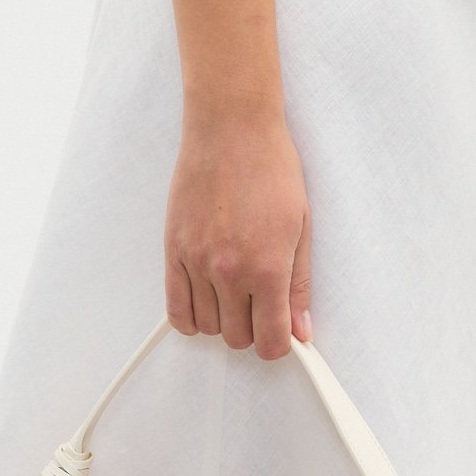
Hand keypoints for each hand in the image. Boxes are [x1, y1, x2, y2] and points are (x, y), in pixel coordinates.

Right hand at [164, 107, 313, 358]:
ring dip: (223, 321)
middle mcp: (229, 271)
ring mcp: (197, 262)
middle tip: (262, 307)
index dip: (278, 345)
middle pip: (237, 337)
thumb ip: (299, 285)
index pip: (270, 340)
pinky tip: (206, 303)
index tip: (281, 336)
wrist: (231, 129)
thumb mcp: (301, 227)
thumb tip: (300, 329)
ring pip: (206, 327)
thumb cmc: (271, 168)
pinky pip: (176, 308)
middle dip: (253, 330)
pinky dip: (191, 317)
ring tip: (236, 295)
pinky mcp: (174, 251)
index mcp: (267, 267)